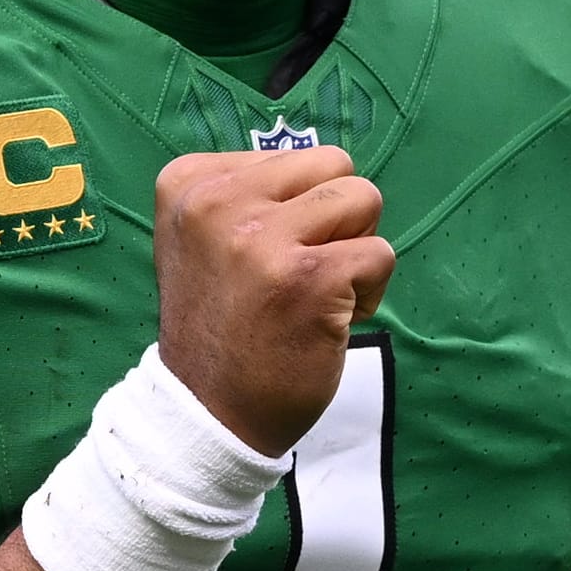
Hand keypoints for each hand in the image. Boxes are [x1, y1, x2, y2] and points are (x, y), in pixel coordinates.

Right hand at [153, 146, 392, 455]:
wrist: (207, 414)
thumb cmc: (220, 326)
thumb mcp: (204, 240)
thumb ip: (250, 195)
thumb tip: (326, 169)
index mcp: (190, 183)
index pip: (290, 156)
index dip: (296, 207)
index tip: (263, 258)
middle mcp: (219, 202)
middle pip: (333, 165)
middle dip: (337, 216)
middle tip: (305, 269)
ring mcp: (263, 239)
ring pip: (365, 198)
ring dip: (357, 249)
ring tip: (320, 292)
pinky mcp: (311, 279)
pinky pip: (381, 253)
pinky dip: (370, 292)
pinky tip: (330, 322)